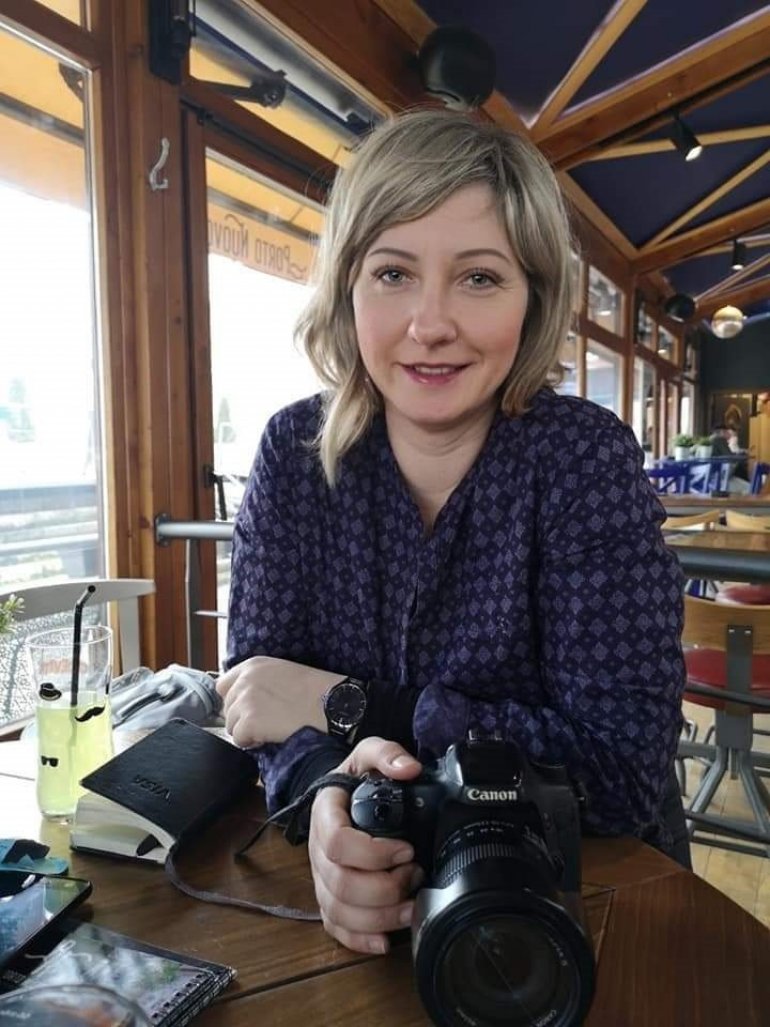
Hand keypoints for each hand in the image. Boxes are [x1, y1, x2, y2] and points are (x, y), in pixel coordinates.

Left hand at [216, 656, 342, 745]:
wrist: (332, 705)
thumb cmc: (314, 691)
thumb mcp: (282, 672)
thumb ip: (258, 681)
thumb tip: (242, 701)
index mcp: (252, 665)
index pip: (223, 686)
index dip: (236, 701)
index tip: (251, 709)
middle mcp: (244, 680)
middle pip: (227, 709)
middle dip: (242, 718)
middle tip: (267, 721)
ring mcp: (245, 700)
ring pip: (231, 726)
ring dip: (248, 731)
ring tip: (272, 728)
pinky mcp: (249, 722)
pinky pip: (239, 740)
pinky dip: (252, 743)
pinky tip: (271, 736)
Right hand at [309, 736, 423, 954]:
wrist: (338, 794)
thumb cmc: (355, 777)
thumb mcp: (368, 754)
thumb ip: (387, 754)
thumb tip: (410, 769)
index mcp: (325, 815)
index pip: (338, 842)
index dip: (374, 852)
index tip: (407, 849)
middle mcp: (318, 850)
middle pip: (341, 884)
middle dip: (384, 888)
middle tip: (415, 875)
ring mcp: (320, 877)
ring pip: (339, 911)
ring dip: (379, 916)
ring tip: (411, 906)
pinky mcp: (328, 898)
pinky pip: (335, 927)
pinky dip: (359, 940)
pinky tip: (384, 941)